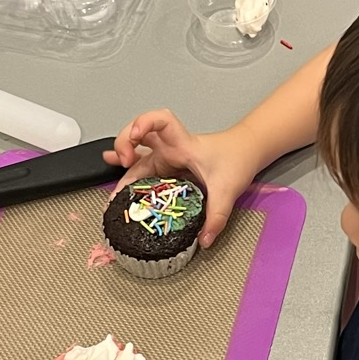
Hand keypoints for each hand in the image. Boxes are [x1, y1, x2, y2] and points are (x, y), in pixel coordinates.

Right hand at [102, 111, 260, 246]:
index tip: (136, 136)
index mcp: (183, 144)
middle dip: (125, 143)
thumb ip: (216, 216)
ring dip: (122, 162)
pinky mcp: (167, 167)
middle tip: (123, 161)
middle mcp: (170, 148)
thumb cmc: (236, 159)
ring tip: (112, 184)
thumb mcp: (227, 189)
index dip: (144, 123)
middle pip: (138, 133)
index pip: (160, 121)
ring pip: (137, 155)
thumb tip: (204, 239)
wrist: (246, 151)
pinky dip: (127, 170)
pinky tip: (114, 170)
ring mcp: (166, 156)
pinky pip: (142, 168)